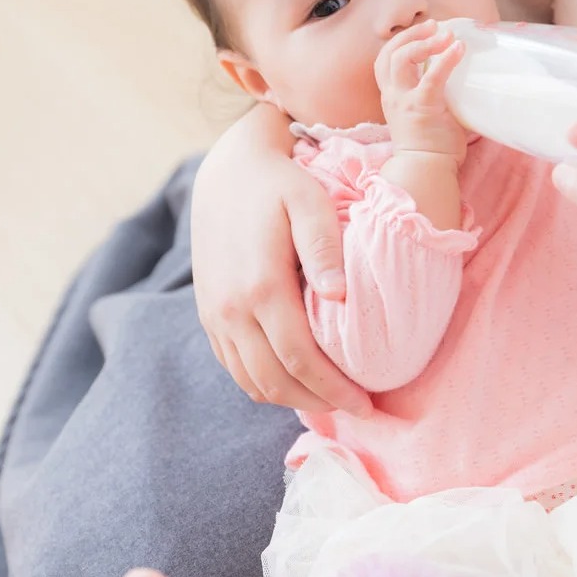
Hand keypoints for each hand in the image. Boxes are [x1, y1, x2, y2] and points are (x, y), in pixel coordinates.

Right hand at [191, 104, 372, 414]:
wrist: (228, 168)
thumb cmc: (279, 183)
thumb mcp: (309, 203)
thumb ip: (324, 249)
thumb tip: (340, 298)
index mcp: (260, 287)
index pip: (300, 360)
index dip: (334, 391)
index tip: (367, 405)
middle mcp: (231, 310)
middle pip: (275, 381)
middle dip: (318, 403)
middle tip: (357, 408)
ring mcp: (215, 314)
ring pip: (251, 381)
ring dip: (291, 399)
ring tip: (329, 398)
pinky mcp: (208, 313)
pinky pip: (234, 366)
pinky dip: (264, 382)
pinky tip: (295, 378)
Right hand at [375, 19, 467, 161]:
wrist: (426, 170)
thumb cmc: (432, 146)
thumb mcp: (426, 114)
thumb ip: (436, 95)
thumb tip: (466, 80)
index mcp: (392, 97)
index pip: (384, 61)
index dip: (400, 42)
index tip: (423, 32)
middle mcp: (393, 96)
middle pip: (388, 54)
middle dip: (410, 35)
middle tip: (433, 25)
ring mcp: (405, 101)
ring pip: (400, 59)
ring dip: (423, 42)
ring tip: (445, 34)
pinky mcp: (422, 107)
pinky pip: (431, 77)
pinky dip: (445, 59)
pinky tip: (458, 48)